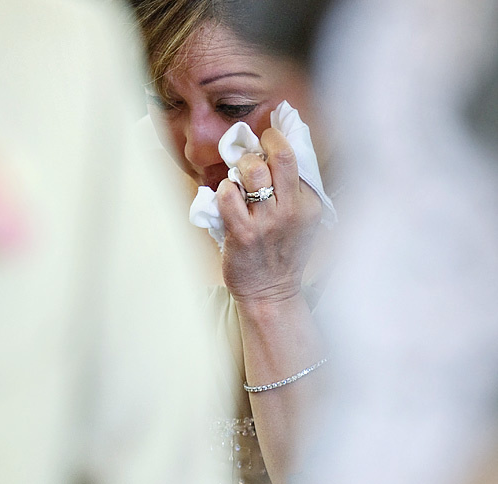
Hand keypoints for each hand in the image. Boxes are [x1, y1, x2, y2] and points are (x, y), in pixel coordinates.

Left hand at [217, 128, 321, 305]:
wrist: (270, 292)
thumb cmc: (282, 253)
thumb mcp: (302, 220)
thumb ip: (295, 190)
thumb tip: (274, 151)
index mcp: (310, 203)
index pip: (297, 155)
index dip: (276, 141)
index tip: (266, 140)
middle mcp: (292, 210)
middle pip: (281, 156)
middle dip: (261, 145)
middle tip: (251, 153)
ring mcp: (267, 222)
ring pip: (253, 171)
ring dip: (240, 166)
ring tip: (237, 176)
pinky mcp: (243, 233)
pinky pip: (228, 196)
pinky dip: (223, 189)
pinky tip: (226, 196)